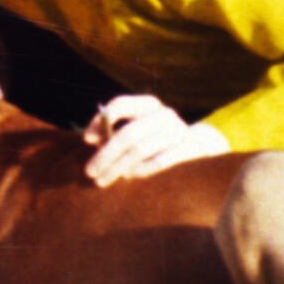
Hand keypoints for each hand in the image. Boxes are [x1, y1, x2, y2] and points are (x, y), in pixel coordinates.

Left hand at [82, 95, 229, 187]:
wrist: (197, 145)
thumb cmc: (156, 138)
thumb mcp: (138, 129)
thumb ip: (116, 132)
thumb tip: (93, 141)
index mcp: (148, 104)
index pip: (120, 104)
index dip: (99, 121)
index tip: (86, 139)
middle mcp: (163, 114)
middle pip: (128, 133)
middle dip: (106, 155)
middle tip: (90, 171)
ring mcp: (177, 131)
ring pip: (140, 150)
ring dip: (118, 167)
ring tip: (104, 179)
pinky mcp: (187, 149)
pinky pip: (158, 162)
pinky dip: (141, 171)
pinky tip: (129, 177)